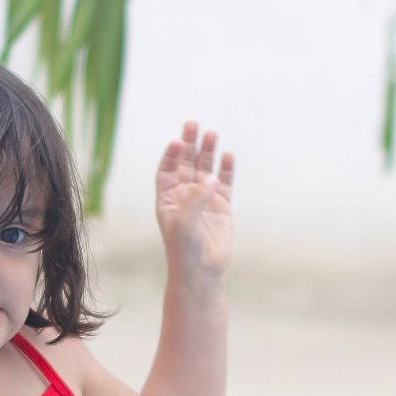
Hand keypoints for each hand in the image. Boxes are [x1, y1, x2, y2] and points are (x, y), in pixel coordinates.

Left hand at [155, 121, 233, 277]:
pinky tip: (228, 154)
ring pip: (206, 169)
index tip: (177, 142)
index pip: (167, 170)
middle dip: (190, 144)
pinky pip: (225, 182)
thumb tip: (212, 179)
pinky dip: (226, 169)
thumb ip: (195, 199)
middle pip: (187, 163)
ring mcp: (205, 199)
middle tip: (193, 123)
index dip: (171, 155)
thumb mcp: (183, 222)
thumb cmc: (183, 249)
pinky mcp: (222, 206)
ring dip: (208, 151)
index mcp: (167, 198)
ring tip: (212, 133)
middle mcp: (185, 195)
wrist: (202, 271)